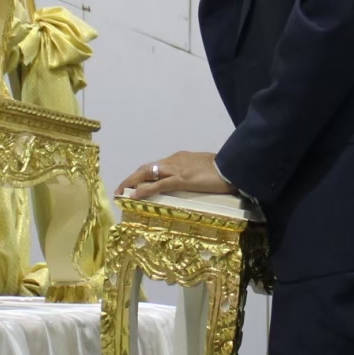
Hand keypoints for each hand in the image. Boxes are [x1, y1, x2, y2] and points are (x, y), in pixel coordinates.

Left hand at [116, 150, 233, 199]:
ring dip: (132, 182)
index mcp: (180, 158)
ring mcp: (177, 169)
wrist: (232, 166)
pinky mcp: (181, 179)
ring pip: (148, 173)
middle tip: (121, 189)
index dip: (144, 174)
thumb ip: (193, 172)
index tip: (135, 183)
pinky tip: (135, 196)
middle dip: (132, 178)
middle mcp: (174, 161)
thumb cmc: (222, 169)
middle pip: (147, 167)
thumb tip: (191, 180)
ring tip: (121, 192)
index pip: (157, 166)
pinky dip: (145, 190)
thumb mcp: (203, 168)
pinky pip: (159, 184)